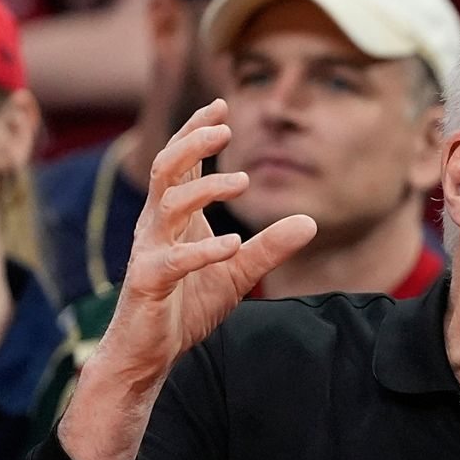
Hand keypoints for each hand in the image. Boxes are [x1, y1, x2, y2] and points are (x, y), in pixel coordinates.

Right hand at [99, 98, 316, 376]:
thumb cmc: (188, 305)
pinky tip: (232, 244)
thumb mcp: (239, 272)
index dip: (196, 131)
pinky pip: (172, 260)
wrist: (151, 353)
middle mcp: (156, 226)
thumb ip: (271, 246)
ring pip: (167, 205)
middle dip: (191, 144)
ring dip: (204, 190)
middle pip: (166, 169)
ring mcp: (149, 252)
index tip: (221, 106)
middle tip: (224, 129)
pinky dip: (203, 251)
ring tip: (243, 182)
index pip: (179, 161)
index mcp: (174, 217)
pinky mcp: (149, 283)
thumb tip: (310, 221)